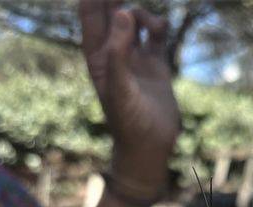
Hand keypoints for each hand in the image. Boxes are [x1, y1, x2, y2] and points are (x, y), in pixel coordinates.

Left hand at [80, 0, 179, 196]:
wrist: (149, 145)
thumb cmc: (129, 122)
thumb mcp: (120, 88)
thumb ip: (118, 51)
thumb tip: (122, 12)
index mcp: (98, 57)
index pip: (91, 15)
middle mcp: (115, 54)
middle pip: (111, 12)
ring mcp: (136, 58)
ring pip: (135, 19)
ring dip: (143, 14)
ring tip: (153, 27)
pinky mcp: (156, 65)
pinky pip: (156, 35)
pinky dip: (159, 25)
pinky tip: (161, 28)